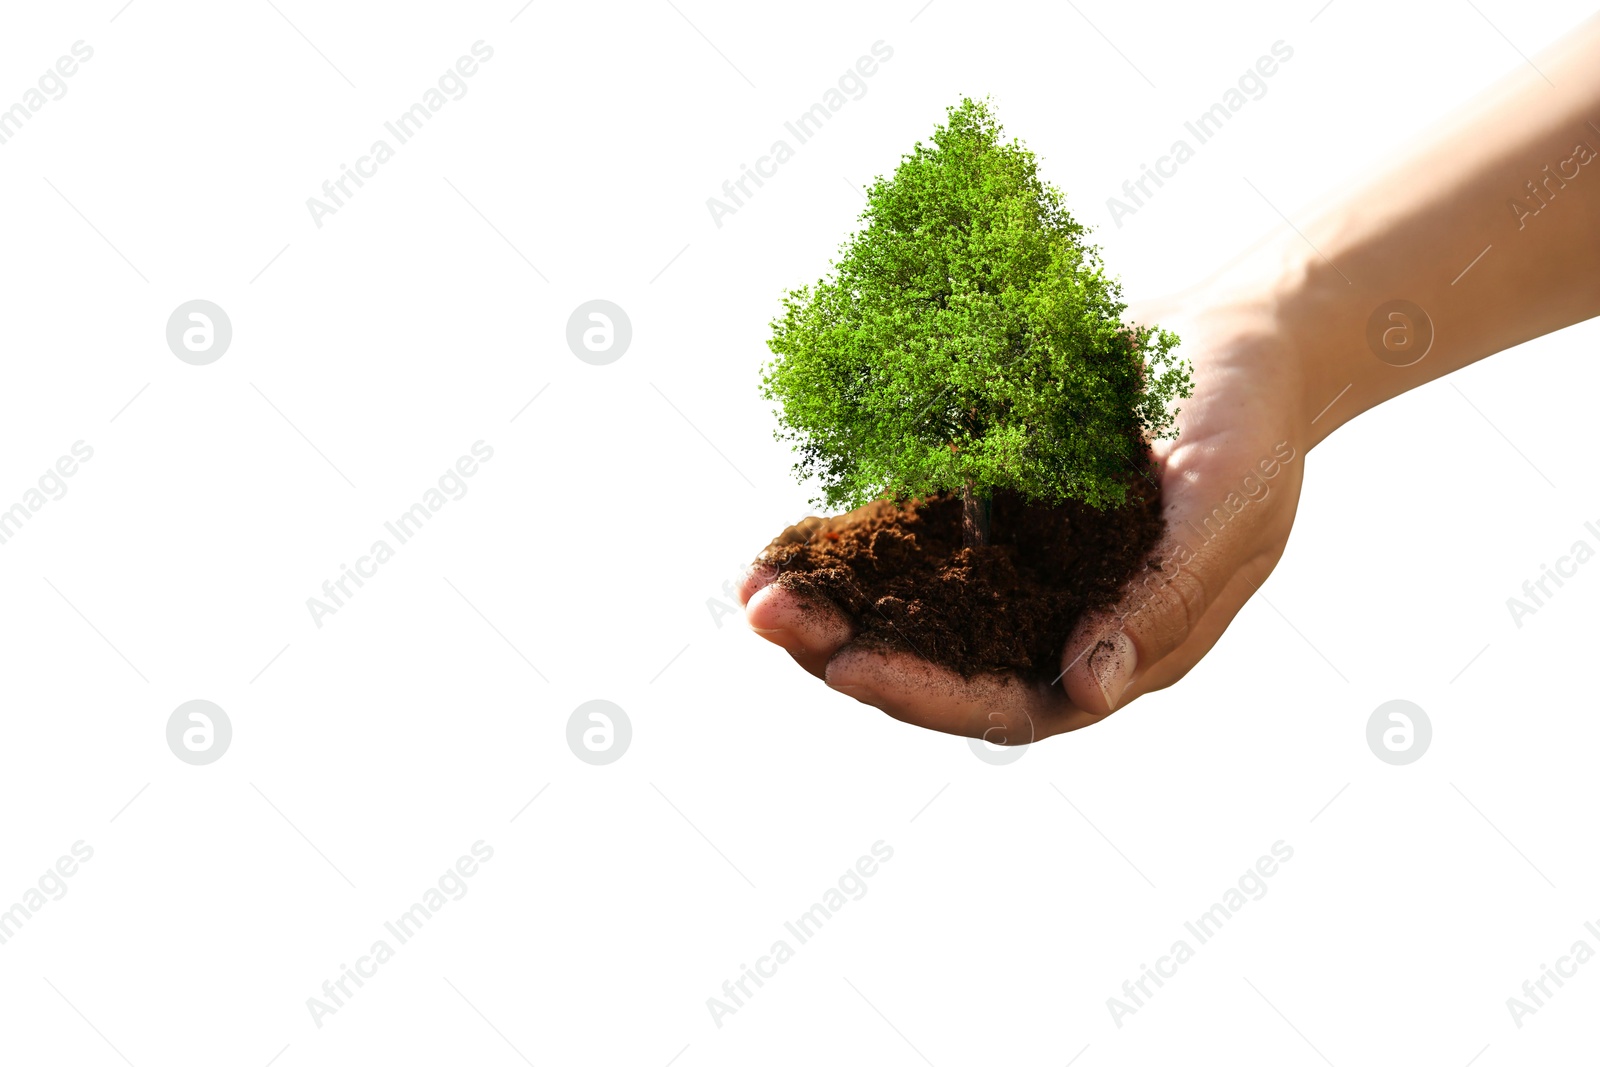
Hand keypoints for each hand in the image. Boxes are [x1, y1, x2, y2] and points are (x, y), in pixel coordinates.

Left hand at [740, 276, 1310, 744]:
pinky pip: (911, 544)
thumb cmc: (1251, 423)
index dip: (926, 694)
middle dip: (846, 651)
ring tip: (751, 589)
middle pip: (939, 666)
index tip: (847, 666)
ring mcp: (1020, 570)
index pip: (1009, 703)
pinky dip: (852, 546)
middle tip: (764, 618)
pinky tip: (790, 536)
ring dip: (834, 606)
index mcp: (1120, 647)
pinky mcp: (991, 514)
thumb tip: (1085, 689)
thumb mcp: (1226, 509)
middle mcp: (1056, 621)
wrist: (1238, 336)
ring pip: (911, 613)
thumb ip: (1162, 600)